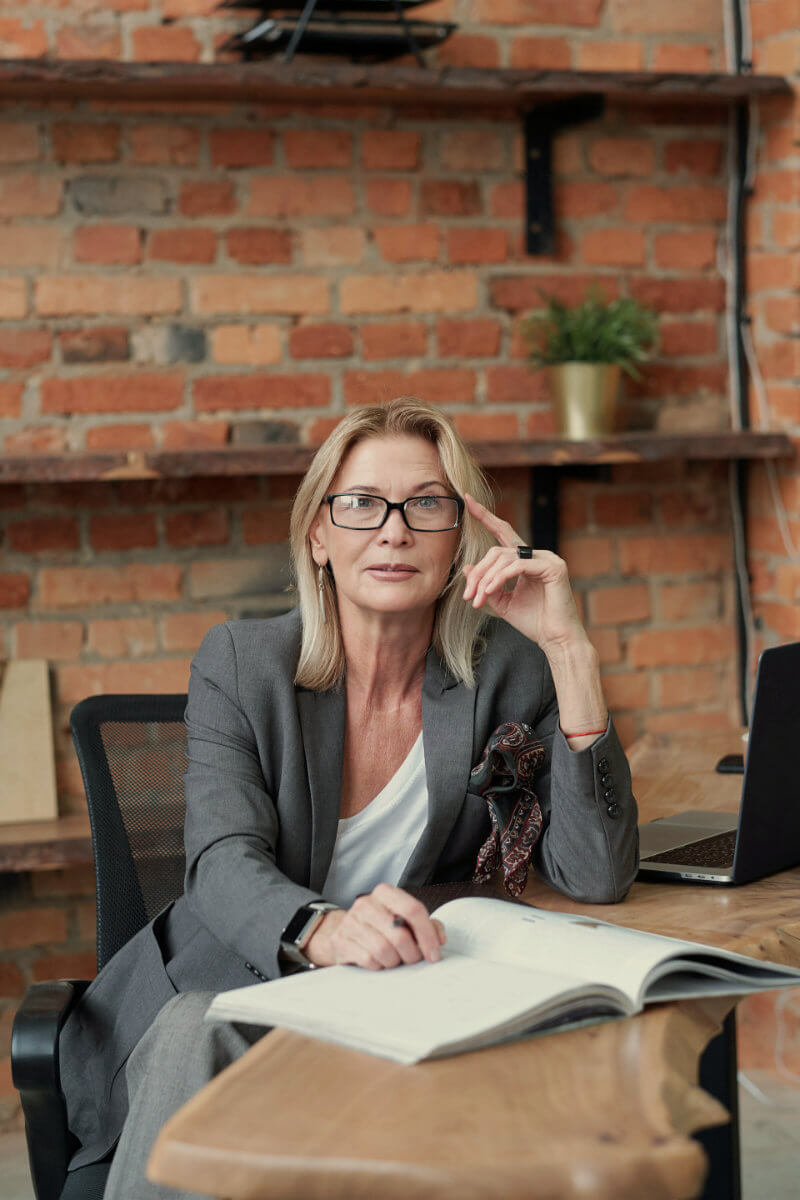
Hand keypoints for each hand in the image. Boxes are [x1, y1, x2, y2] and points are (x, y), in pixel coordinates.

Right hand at [304, 883, 446, 969]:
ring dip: (394, 961)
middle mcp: (366, 903)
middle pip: (399, 934)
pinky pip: (368, 960)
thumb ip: (428, 925)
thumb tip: (439, 938)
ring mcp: (351, 922)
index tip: (434, 953)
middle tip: (413, 958)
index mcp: (385, 893)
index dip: (427, 935)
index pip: (413, 910)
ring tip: (395, 959)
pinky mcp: (340, 940)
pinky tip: (379, 960)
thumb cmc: (380, 926)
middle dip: (412, 953)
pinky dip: (378, 966)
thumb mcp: (404, 919)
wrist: (344, 931)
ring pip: (383, 950)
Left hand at [461, 492, 586, 652]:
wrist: (555, 639)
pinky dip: (499, 578)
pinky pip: (516, 566)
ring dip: (485, 580)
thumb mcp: (502, 601)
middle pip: (497, 551)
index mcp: (526, 560)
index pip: (503, 532)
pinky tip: (489, 592)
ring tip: (478, 600)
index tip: (466, 500)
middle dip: (478, 573)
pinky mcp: (553, 567)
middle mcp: (538, 555)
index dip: (485, 516)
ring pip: (504, 558)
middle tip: (467, 597)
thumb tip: (467, 568)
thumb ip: (486, 584)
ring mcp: (547, 558)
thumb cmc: (533, 622)